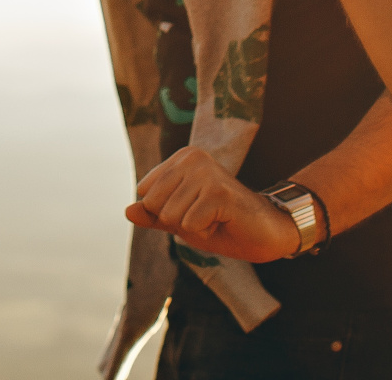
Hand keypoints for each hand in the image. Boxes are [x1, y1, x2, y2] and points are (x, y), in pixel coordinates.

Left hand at [125, 147, 297, 264]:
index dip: (165, 213)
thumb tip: (127, 210)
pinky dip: (204, 232)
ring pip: (171, 216)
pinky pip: (189, 225)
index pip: (145, 195)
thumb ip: (153, 215)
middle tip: (204, 216)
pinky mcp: (219, 192)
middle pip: (154, 205)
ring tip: (214, 218)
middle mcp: (192, 158)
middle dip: (177, 221)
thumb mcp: (180, 220)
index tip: (192, 209)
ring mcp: (206, 173)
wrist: (264, 233)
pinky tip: (222, 222)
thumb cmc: (220, 224)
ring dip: (192, 228)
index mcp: (181, 158)